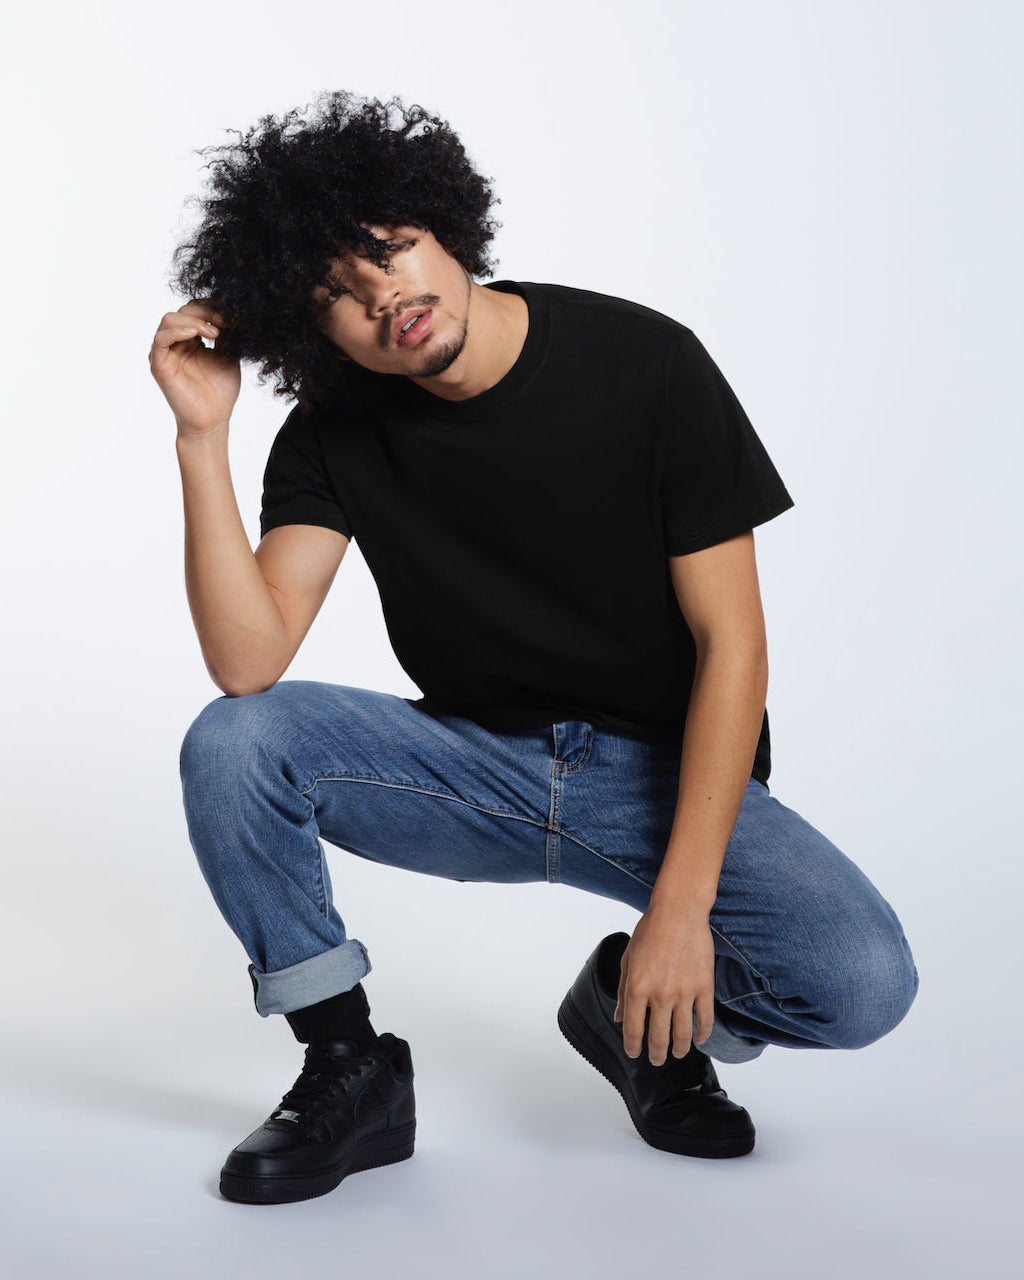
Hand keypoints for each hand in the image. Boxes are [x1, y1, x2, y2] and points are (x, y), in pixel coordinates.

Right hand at [148, 299, 240, 437]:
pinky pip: (161, 339)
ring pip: (170, 320)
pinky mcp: (159, 364)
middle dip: (206, 312)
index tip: (232, 315)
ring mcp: (165, 352)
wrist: (213, 420)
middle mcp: (175, 343)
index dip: (212, 308)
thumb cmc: (220, 393)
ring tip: (214, 332)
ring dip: (193, 320)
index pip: (195, 311)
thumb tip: (231, 311)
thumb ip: (227, 334)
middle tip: (225, 322)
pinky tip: (197, 334)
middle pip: (183, 311)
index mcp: (191, 340)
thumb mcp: (229, 355)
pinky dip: (178, 331)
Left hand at [614, 901, 715, 1065]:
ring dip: (679, 1049)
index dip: (633, 1047)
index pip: (634, 1029)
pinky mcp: (704, 987)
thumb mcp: (628, 960)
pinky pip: (705, 1019)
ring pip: (683, 1034)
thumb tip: (620, 1017)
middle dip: (656, 1054)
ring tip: (678, 1053)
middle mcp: (660, 994)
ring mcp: (684, 992)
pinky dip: (703, 1033)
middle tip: (657, 1059)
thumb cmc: (650, 931)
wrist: (678, 912)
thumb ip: (623, 991)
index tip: (634, 1053)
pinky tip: (700, 1038)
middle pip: (658, 1038)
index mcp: (637, 987)